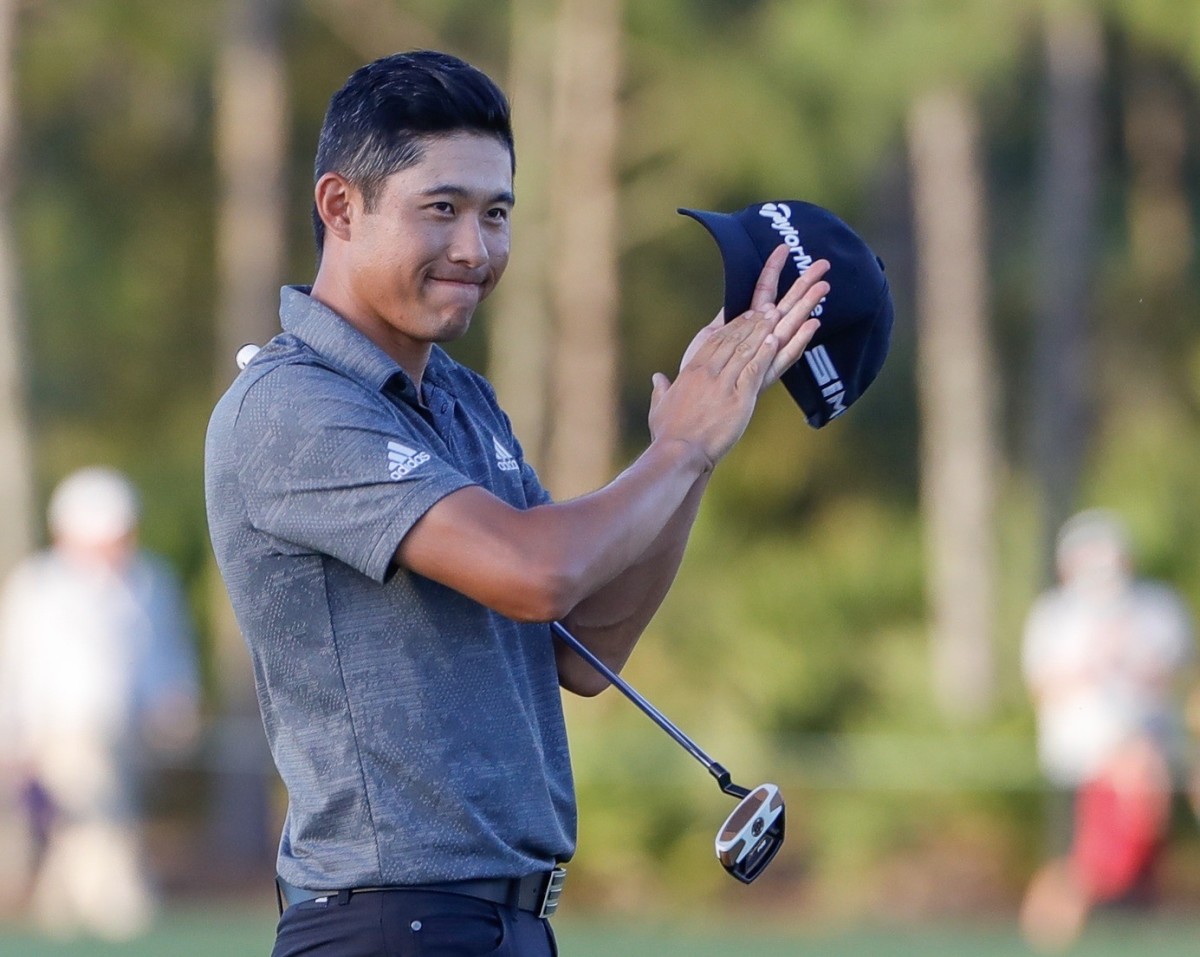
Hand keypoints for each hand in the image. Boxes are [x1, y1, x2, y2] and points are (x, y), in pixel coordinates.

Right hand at [648, 309, 778, 466]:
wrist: (680, 452)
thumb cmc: (668, 435)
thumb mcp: (659, 408)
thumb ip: (660, 390)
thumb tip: (657, 378)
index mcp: (690, 372)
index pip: (714, 342)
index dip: (731, 327)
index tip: (744, 316)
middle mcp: (707, 373)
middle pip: (732, 340)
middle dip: (750, 322)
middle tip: (765, 309)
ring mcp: (723, 384)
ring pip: (745, 350)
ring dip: (761, 331)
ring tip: (774, 317)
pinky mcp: (739, 398)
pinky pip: (754, 369)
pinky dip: (765, 354)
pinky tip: (775, 341)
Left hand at [677, 245, 829, 392]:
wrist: (690, 422)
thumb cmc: (697, 381)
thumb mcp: (706, 343)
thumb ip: (722, 325)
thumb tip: (728, 306)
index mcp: (748, 329)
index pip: (763, 291)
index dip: (772, 269)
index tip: (783, 247)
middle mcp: (761, 341)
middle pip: (785, 306)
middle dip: (803, 285)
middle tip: (823, 264)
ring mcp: (763, 358)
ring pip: (789, 327)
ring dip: (806, 307)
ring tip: (823, 287)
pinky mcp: (763, 378)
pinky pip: (783, 356)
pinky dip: (798, 341)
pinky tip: (812, 324)